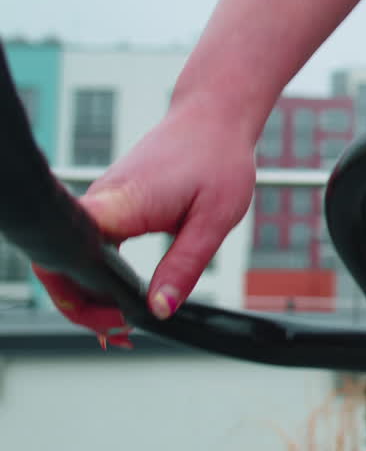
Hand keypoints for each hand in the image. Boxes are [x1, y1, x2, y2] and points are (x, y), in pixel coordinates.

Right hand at [33, 101, 257, 346]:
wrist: (215, 115)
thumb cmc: (219, 157)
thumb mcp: (214, 219)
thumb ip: (184, 266)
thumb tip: (160, 309)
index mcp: (120, 205)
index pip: (68, 258)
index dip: (80, 300)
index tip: (116, 322)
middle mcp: (100, 202)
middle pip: (60, 266)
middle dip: (81, 309)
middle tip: (120, 335)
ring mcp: (101, 201)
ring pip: (72, 257)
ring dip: (88, 295)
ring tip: (120, 327)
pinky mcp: (110, 202)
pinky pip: (89, 244)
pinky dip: (97, 275)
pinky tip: (118, 300)